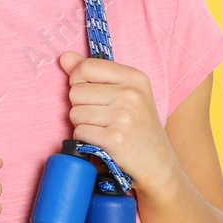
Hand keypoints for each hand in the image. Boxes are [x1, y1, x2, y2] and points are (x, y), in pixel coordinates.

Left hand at [57, 50, 179, 193]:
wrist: (159, 166)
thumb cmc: (138, 128)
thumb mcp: (124, 93)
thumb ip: (92, 72)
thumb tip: (63, 57)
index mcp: (134, 77)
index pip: (85, 67)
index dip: (78, 82)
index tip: (90, 94)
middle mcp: (131, 94)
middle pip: (75, 92)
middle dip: (81, 107)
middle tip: (103, 118)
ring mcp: (124, 117)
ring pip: (74, 113)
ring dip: (82, 125)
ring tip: (104, 130)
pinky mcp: (114, 139)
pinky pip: (79, 132)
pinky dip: (85, 140)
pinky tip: (102, 143)